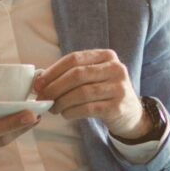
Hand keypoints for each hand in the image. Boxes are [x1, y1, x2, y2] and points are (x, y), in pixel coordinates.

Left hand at [35, 49, 149, 138]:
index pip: (74, 58)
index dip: (53, 71)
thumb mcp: (94, 77)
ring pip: (81, 93)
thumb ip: (71, 74)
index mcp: (106, 56)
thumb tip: (39, 81)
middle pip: (77, 75)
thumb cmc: (104, 93)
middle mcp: (115, 68)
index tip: (38, 84)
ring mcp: (119, 87)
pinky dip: (72, 112)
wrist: (131, 113)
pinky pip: (88, 108)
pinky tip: (66, 114)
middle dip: (54, 88)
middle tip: (42, 99)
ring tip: (53, 108)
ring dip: (62, 102)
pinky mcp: (117, 107)